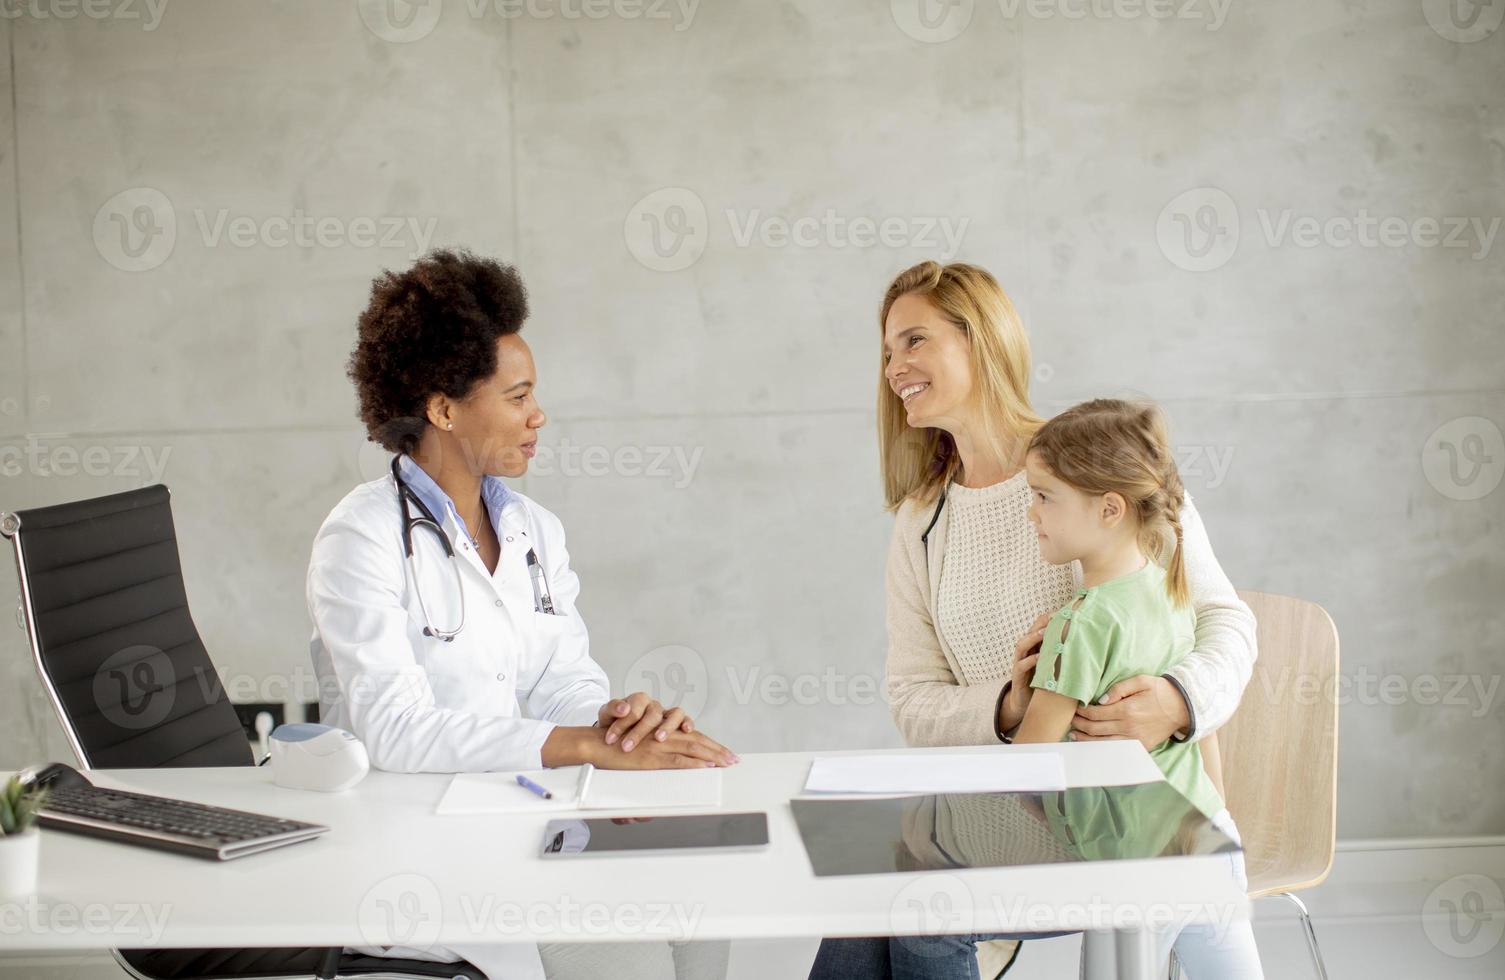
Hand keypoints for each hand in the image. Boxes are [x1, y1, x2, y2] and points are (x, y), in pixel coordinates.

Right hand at [587, 726, 737, 769]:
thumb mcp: (639, 750)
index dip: (711, 745)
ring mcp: (658, 747)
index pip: (692, 737)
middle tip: (734, 759)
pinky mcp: (651, 758)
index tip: (726, 753)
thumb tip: (671, 770)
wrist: (596, 744)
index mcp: (662, 735)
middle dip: (718, 751)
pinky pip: (677, 760)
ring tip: (727, 763)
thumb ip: (656, 758)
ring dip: (712, 756)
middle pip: (698, 741)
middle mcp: (663, 737)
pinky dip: (693, 764)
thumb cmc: (615, 749)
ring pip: (692, 748)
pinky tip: (706, 767)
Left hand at [598, 692, 694, 751]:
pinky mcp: (675, 723)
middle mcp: (654, 705)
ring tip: (659, 739)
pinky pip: (685, 719)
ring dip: (667, 726)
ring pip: (674, 714)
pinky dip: (688, 723)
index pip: (633, 709)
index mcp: (638, 700)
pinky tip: (686, 730)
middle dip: (639, 732)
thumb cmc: (614, 722)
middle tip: (626, 746)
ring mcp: (666, 713)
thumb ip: (612, 708)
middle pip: (652, 714)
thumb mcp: (607, 714)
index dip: (621, 724)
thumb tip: (623, 708)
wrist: (619, 728)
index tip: (610, 739)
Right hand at [1001, 612, 1053, 730]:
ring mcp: (1020, 663)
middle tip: (1053, 618)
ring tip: (1044, 633)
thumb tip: (1089, 645)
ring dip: (1032, 638)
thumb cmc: (1045, 683)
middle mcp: (1026, 652)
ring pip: (1022, 645)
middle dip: (1041, 624)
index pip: (1039, 628)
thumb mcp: (1055, 666)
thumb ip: (1064, 655)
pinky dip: (1030, 660)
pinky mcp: (1017, 676)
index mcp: (1035, 647)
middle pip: (1030, 632)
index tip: (1064, 613)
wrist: (1026, 704)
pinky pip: (1021, 665)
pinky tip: (1040, 658)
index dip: (1049, 620)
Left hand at [1070, 674, 1189, 749]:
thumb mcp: (1141, 681)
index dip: (1082, 712)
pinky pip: (1116, 750)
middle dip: (1079, 725)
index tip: (1076, 709)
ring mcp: (1134, 740)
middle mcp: (1128, 727)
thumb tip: (1101, 701)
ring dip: (1085, 740)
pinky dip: (1102, 748)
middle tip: (1071, 721)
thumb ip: (1118, 689)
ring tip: (1074, 735)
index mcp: (1126, 710)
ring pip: (1102, 743)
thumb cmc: (1161, 691)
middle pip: (1094, 729)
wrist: (1184, 707)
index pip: (1095, 714)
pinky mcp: (1141, 747)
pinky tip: (1093, 744)